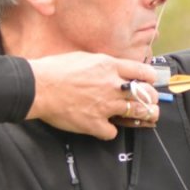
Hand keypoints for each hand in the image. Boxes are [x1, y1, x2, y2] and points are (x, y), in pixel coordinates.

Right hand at [27, 52, 159, 139]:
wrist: (37, 87)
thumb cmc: (54, 69)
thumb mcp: (84, 58)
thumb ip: (103, 64)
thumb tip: (112, 68)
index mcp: (110, 66)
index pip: (144, 72)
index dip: (150, 79)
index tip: (150, 82)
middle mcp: (112, 86)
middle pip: (147, 94)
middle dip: (152, 99)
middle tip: (151, 102)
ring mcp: (105, 106)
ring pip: (138, 113)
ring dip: (145, 116)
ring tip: (147, 117)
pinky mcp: (95, 123)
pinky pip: (113, 132)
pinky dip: (110, 131)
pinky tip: (105, 127)